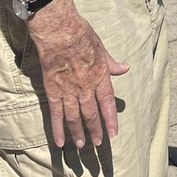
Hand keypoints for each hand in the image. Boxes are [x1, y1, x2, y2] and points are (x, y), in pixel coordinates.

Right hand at [26, 0, 129, 148]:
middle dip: (96, 129)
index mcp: (100, 76)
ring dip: (79, 132)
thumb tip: (124, 69)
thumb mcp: (102, 48)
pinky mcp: (52, 90)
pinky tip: (59, 141)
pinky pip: (55, 114)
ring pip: (74, 117)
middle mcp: (86, 87)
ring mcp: (68, 90)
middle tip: (98, 143)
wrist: (60, 31)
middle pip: (91, 114)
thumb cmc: (82, 35)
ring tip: (82, 144)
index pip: (107, 103)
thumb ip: (111, 63)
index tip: (113, 133)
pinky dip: (58, 128)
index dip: (110, 120)